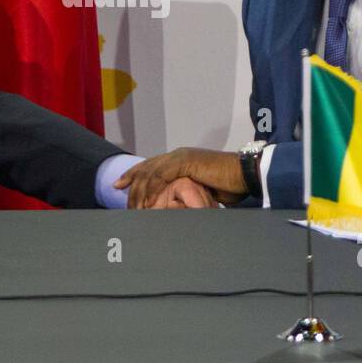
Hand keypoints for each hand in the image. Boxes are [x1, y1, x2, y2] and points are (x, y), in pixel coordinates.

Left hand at [115, 147, 247, 208]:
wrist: (243, 174)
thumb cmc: (228, 184)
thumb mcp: (201, 188)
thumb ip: (186, 191)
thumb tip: (177, 204)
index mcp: (180, 159)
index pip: (150, 165)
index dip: (133, 174)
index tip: (119, 185)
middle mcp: (177, 155)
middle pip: (145, 167)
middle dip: (130, 181)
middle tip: (118, 194)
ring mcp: (180, 157)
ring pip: (150, 172)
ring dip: (140, 191)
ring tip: (133, 207)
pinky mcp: (185, 162)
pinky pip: (161, 176)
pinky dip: (152, 189)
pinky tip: (147, 202)